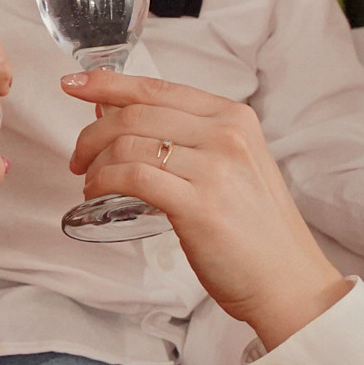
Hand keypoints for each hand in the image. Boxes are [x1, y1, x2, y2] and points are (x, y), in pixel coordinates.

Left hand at [65, 71, 346, 350]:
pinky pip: (131, 175)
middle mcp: (226, 135)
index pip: (158, 88)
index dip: (108, 83)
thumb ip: (185, 139)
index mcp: (234, 117)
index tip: (74, 83)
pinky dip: (103, 181)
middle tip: (78, 157)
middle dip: (92, 133)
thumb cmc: (255, 230)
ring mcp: (214, 167)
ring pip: (128, 143)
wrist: (288, 281)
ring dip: (94, 161)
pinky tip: (96, 193)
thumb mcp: (230, 167)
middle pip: (135, 113)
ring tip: (89, 181)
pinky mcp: (198, 204)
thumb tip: (116, 114)